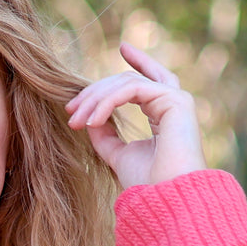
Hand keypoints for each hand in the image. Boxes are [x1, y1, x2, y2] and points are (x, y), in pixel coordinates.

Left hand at [65, 42, 205, 188]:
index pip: (151, 80)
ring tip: (76, 121)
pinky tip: (91, 121)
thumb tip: (89, 118)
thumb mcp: (118, 155)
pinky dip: (107, 102)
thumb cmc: (148, 185)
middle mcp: (174, 104)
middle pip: (129, 81)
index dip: (139, 61)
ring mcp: (177, 100)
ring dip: (95, 99)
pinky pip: (131, 89)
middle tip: (70, 109)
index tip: (123, 46)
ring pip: (127, 82)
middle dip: (96, 92)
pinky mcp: (174, 100)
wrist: (167, 200)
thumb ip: (106, 135)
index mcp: (166, 115)